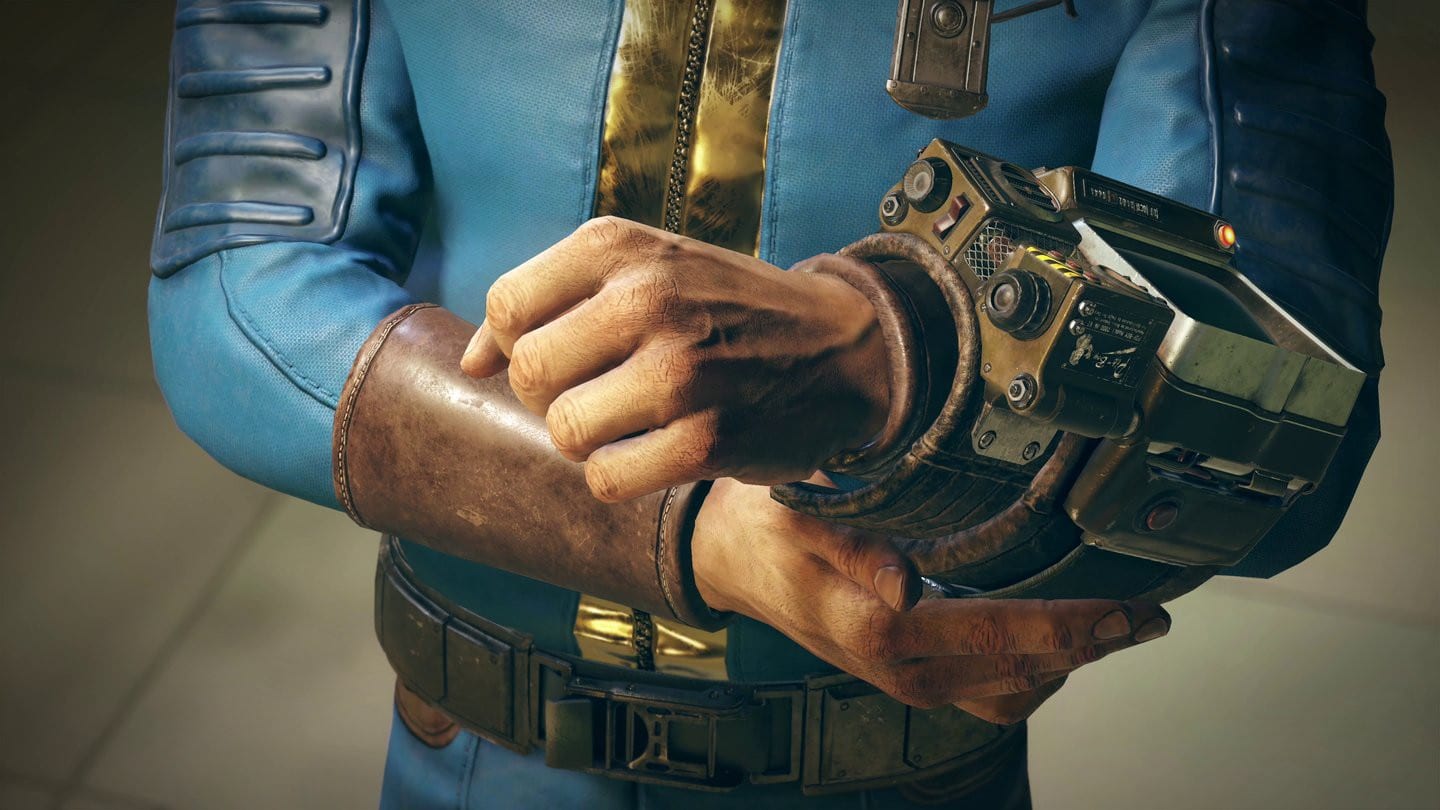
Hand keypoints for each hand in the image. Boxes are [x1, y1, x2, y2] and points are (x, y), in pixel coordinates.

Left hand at [461, 216, 889, 501]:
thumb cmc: (724, 308)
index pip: (507, 306)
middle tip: (600, 393)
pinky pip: (606, 478)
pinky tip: (655, 454)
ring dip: (586, 440)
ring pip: (562, 431)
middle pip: (529, 374)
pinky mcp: (708, 439)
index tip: (561, 357)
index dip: (516, 347)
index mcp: (622, 247)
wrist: (841, 346)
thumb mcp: (644, 269)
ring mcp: (680, 371)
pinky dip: (619, 477)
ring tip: (630, 422)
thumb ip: (549, 301)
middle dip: (551, 397)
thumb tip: (469, 364)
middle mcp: (648, 298)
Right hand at [691, 478, 1171, 724]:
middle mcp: (904, 667)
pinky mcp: (911, 674)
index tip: (1132, 609)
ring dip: (1071, 661)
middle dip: (1096, 643)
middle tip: (1151, 615)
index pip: (1006, 634)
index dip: (1079, 624)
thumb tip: (910, 582)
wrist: (730, 559)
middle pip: (1027, 670)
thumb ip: (857, 546)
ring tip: (1119, 624)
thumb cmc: (767, 528)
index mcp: (883, 627)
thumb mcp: (801, 517)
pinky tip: (1059, 633)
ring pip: (1015, 690)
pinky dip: (1035, 667)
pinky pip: (991, 689)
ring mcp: (910, 679)